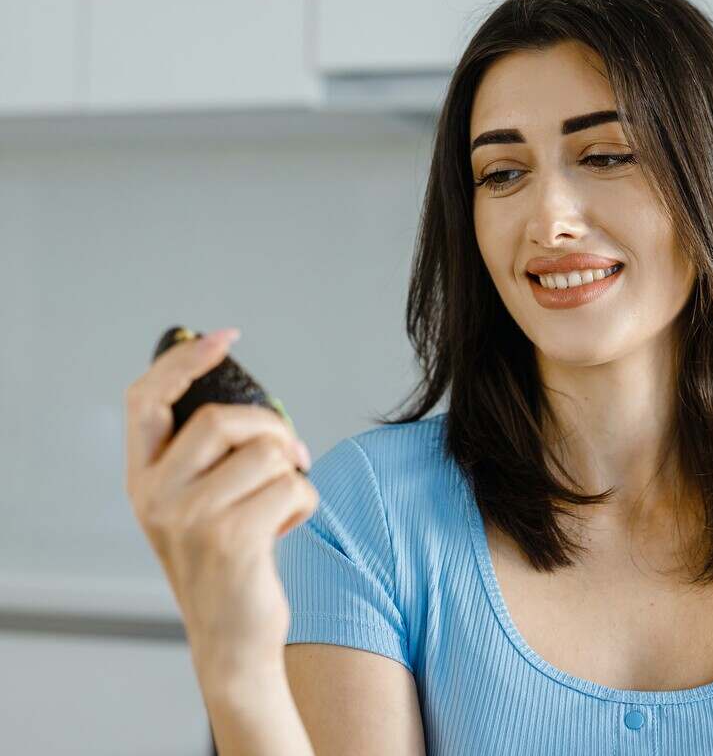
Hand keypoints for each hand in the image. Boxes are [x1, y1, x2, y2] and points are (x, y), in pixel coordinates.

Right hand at [123, 327, 316, 681]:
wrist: (233, 639)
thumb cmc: (228, 562)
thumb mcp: (199, 504)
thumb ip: (209, 457)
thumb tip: (254, 405)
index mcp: (141, 480)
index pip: (145, 399)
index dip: (183, 361)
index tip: (223, 337)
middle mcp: (154, 497)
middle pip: (220, 419)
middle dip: (271, 428)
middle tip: (291, 454)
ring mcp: (189, 518)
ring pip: (266, 453)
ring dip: (293, 473)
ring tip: (282, 504)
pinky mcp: (231, 539)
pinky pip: (292, 486)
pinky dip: (306, 502)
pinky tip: (288, 527)